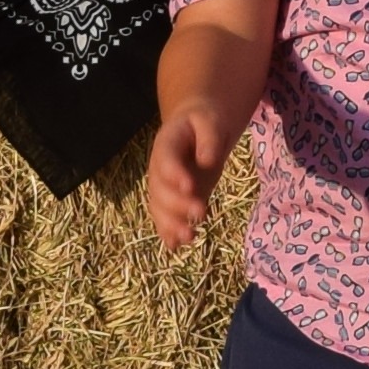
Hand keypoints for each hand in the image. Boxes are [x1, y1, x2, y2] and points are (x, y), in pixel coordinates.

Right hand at [143, 98, 237, 250]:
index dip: (174, 174)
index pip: (165, 160)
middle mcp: (158, 168)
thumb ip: (209, 139)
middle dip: (178, 204)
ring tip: (190, 238)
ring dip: (171, 225)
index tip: (191, 186)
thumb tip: (207, 162)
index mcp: (166, 144)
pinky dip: (168, 233)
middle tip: (201, 212)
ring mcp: (162, 186)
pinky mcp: (171, 201)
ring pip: (159, 209)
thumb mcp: (211, 121)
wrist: (195, 130)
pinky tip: (176, 246)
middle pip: (160, 189)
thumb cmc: (204, 123)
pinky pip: (164, 218)